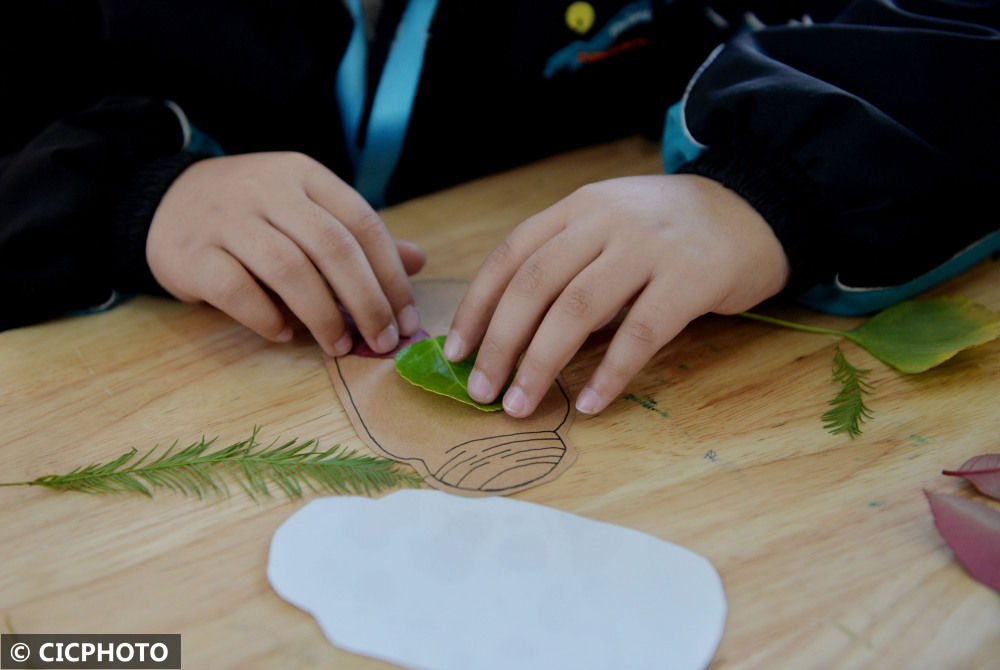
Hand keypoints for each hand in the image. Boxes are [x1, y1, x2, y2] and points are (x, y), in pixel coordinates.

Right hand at [146, 152, 424, 355]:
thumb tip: (418, 262)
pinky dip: (267, 318)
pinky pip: (238, 291)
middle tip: (382, 341)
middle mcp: (268, 190)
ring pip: (288, 269)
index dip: (391, 276)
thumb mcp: (306, 210)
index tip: (408, 320)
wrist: (165, 202)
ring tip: (338, 346)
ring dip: (322, 316)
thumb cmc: (253, 214)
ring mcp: (227, 219)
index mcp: (305, 176)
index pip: (363, 224)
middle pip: (332, 247)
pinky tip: (284, 334)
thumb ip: (357, 236)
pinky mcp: (193, 253)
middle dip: (367, 302)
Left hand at [443, 174, 789, 416]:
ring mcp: (649, 246)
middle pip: (535, 285)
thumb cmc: (666, 231)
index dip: (479, 306)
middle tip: (481, 390)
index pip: (511, 256)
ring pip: (578, 308)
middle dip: (500, 343)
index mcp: (577, 208)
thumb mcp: (608, 225)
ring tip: (520, 405)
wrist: (752, 208)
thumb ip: (566, 262)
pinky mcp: (691, 277)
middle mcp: (605, 220)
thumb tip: (510, 334)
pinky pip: (640, 333)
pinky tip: (588, 404)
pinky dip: (610, 373)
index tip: (457, 352)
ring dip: (541, 363)